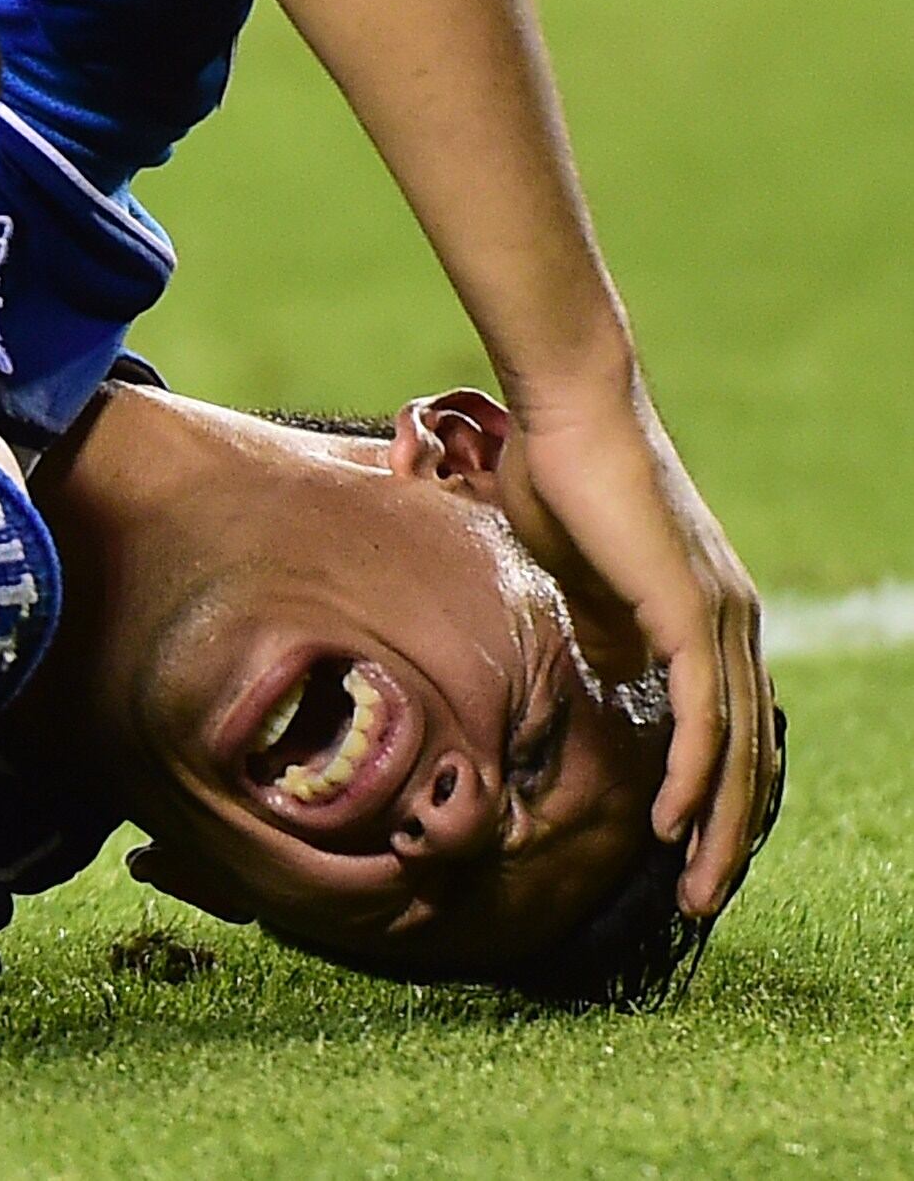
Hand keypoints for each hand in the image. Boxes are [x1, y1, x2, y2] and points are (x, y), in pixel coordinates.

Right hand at [496, 369, 775, 916]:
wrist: (569, 408)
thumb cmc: (560, 471)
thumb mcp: (578, 571)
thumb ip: (601, 623)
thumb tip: (612, 671)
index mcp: (706, 612)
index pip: (729, 725)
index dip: (717, 792)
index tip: (688, 848)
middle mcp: (731, 620)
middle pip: (747, 752)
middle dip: (730, 834)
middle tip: (706, 899)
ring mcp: (718, 617)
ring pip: (733, 748)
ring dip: (719, 826)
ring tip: (699, 887)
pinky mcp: (689, 612)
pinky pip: (704, 716)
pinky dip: (694, 776)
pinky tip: (678, 821)